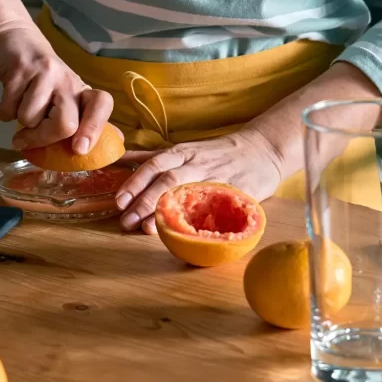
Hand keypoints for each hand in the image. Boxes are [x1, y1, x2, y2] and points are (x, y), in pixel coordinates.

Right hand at [0, 22, 112, 151]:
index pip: (101, 105)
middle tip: (27, 139)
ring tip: (20, 106)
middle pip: (65, 125)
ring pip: (30, 119)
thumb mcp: (64, 95)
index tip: (79, 149)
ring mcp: (44, 74)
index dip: (93, 129)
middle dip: (42, 139)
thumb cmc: (40, 77)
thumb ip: (83, 119)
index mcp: (81, 90)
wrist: (14, 39)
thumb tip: (115, 143)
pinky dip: (3, 112)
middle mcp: (68, 81)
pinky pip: (8, 109)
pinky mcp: (19, 71)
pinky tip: (9, 99)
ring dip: (19, 122)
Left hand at [114, 127, 284, 234]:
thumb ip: (154, 157)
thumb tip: (120, 159)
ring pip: (188, 192)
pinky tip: (188, 232)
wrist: (262, 149)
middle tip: (126, 219)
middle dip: (144, 199)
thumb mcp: (185, 149)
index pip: (154, 164)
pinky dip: (202, 218)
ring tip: (146, 228)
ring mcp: (217, 177)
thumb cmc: (218, 153)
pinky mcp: (236, 191)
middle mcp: (197, 163)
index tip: (118, 200)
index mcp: (183, 152)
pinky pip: (217, 205)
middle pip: (167, 178)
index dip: (135, 181)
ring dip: (165, 210)